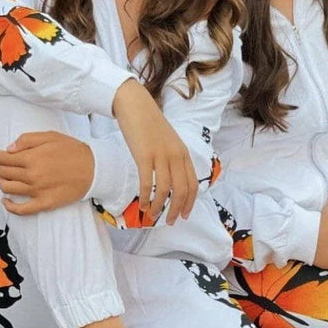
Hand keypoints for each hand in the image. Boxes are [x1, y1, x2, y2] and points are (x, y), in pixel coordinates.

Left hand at [0, 131, 93, 215]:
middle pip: (4, 173)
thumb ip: (27, 140)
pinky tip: (5, 201)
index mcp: (31, 158)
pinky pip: (22, 209)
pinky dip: (10, 206)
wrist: (94, 170)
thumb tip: (9, 149)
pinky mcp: (45, 203)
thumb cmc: (73, 151)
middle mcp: (31, 176)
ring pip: (8, 189)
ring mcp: (37, 191)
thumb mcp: (51, 136)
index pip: (3, 158)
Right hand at [112, 78, 197, 224]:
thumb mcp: (168, 142)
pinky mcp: (144, 156)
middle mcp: (176, 156)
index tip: (184, 215)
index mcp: (183, 153)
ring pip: (165, 190)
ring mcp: (161, 156)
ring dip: (159, 207)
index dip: (190, 203)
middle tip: (169, 221)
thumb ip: (172, 158)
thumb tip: (171, 178)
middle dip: (177, 210)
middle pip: (182, 190)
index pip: (192, 184)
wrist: (135, 105)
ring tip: (152, 216)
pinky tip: (142, 206)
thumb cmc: (149, 124)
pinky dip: (146, 198)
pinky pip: (148, 183)